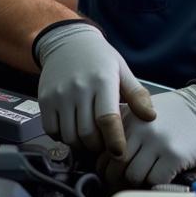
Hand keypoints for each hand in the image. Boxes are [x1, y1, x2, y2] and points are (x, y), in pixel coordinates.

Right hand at [36, 21, 154, 156]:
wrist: (67, 42)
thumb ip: (137, 94)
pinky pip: (52, 131)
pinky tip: (73, 131)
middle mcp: (79, 88)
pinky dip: (64, 139)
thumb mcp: (122, 70)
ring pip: (70, 136)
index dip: (114, 141)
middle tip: (105, 145)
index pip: (107, 119)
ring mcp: (59, 95)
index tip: (120, 154)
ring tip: (91, 140)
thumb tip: (151, 117)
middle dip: (99, 147)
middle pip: (87, 133)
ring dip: (82, 146)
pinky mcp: (44, 100)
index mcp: (102, 80)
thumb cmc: (100, 59)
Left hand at [102, 85, 195, 186]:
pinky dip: (156, 182)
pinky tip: (162, 173)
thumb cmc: (172, 115)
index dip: (107, 169)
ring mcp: (157, 142)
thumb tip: (103, 162)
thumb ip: (122, 130)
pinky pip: (155, 180)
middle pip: (116, 168)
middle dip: (119, 179)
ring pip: (133, 177)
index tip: (113, 173)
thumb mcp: (141, 112)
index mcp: (128, 119)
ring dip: (139, 181)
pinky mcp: (174, 155)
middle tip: (127, 181)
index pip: (104, 154)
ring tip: (147, 174)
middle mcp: (140, 129)